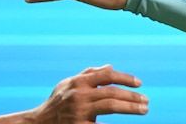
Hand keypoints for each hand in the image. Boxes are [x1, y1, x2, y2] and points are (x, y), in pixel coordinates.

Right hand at [30, 65, 147, 122]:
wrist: (38, 123)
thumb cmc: (56, 103)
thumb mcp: (68, 84)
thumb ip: (88, 75)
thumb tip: (110, 67)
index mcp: (78, 82)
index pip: (106, 75)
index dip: (125, 78)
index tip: (139, 83)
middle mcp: (78, 95)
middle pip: (111, 92)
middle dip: (132, 96)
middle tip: (146, 101)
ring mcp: (79, 111)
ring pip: (110, 106)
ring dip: (130, 107)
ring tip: (144, 109)